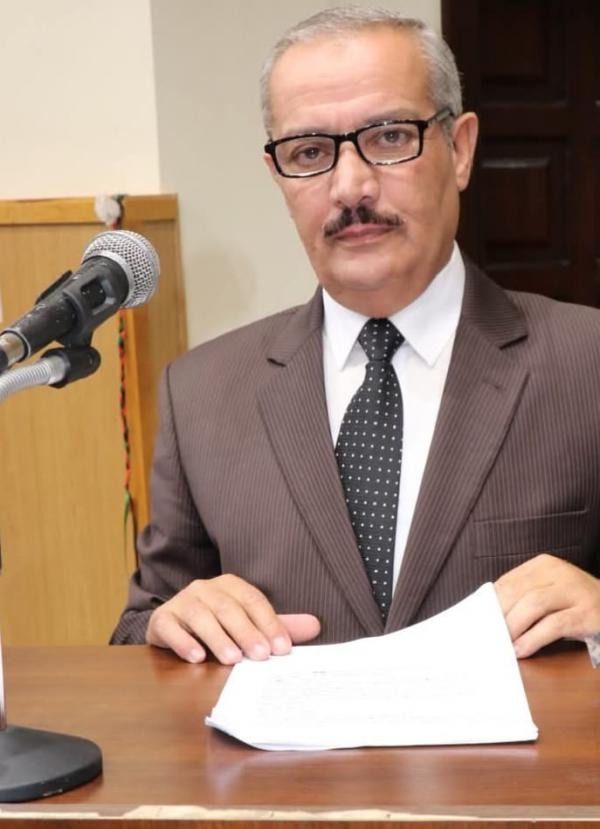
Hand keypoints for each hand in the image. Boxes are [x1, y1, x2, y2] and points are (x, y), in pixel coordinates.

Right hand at [146, 574, 320, 663]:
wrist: (172, 625)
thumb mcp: (248, 623)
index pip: (253, 600)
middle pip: (228, 607)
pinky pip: (171, 628)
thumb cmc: (217, 625)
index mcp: (230, 585)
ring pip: (200, 616)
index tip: (283, 648)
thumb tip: (316, 625)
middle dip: (246, 632)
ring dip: (218, 638)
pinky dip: (183, 641)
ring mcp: (182, 602)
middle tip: (261, 656)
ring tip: (232, 659)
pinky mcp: (162, 619)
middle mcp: (205, 588)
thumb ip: (277, 625)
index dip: (269, 623)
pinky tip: (196, 658)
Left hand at [494, 553, 599, 657]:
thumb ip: (522, 597)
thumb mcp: (549, 592)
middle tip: (486, 636)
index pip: (508, 582)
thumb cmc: (575, 604)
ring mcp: (575, 591)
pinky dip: (533, 639)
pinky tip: (521, 650)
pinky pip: (554, 625)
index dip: (489, 603)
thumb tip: (487, 614)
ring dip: (513, 627)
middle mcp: (559, 572)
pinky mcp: (588, 613)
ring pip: (533, 604)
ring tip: (502, 644)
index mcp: (543, 565)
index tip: (477, 622)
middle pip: (517, 591)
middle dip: (498, 616)